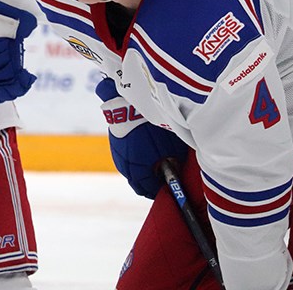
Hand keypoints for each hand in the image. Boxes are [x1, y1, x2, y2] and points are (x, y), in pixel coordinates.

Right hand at [96, 78, 188, 197]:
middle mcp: (124, 165)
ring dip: (142, 168)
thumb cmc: (154, 125)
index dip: (162, 190)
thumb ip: (175, 163)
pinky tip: (145, 147)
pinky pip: (125, 156)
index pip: (149, 190)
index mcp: (137, 171)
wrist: (129, 101)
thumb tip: (177, 171)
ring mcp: (116, 153)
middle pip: (137, 182)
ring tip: (156, 160)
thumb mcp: (172, 147)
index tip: (171, 186)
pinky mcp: (114, 142)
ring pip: (130, 169)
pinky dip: (135, 157)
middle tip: (165, 174)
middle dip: (151, 181)